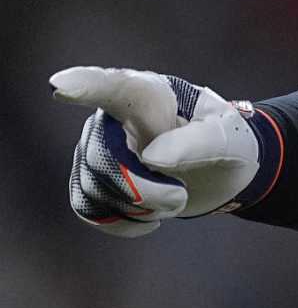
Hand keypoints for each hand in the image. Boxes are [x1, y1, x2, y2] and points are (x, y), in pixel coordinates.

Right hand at [55, 66, 263, 236]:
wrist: (220, 170)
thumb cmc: (225, 141)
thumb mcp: (228, 139)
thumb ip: (198, 143)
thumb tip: (151, 156)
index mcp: (151, 95)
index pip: (115, 87)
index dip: (86, 85)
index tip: (60, 85)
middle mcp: (114, 117)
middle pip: (102, 157)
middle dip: (143, 189)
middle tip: (180, 196)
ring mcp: (98, 147)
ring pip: (94, 187)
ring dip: (140, 207)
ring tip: (173, 198)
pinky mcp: (93, 178)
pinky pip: (88, 208)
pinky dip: (122, 221)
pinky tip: (151, 219)